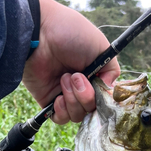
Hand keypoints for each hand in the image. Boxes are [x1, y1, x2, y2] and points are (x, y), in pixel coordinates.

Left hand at [22, 0, 119, 124]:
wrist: (39, 32)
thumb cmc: (70, 32)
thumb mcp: (101, 46)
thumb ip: (111, 70)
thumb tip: (109, 90)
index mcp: (94, 74)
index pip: (104, 98)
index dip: (103, 99)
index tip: (99, 89)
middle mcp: (80, 87)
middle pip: (92, 110)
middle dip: (86, 96)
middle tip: (76, 76)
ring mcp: (64, 94)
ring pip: (77, 115)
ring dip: (73, 100)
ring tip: (64, 79)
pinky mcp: (48, 101)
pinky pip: (60, 119)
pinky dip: (62, 111)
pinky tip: (58, 97)